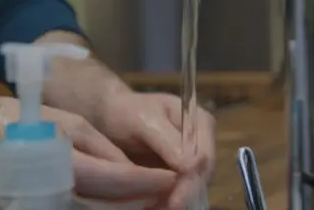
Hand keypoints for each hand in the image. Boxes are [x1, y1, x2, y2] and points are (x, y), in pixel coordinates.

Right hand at [0, 94, 175, 202]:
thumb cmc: (23, 122)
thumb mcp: (67, 125)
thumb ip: (101, 149)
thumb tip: (130, 169)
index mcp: (63, 165)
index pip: (116, 178)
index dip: (147, 180)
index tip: (172, 177)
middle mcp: (57, 194)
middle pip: (112, 206)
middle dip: (146, 201)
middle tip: (172, 192)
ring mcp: (50, 206)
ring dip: (133, 209)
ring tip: (157, 200)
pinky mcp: (46, 208)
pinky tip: (130, 205)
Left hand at [94, 91, 215, 208]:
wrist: (108, 118)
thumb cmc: (126, 112)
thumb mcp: (145, 120)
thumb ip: (168, 141)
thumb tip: (193, 165)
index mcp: (201, 123)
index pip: (205, 157)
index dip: (194, 180)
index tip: (177, 201)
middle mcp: (201, 143)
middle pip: (201, 176)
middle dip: (185, 195)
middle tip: (167, 209)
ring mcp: (190, 162)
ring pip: (191, 188)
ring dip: (175, 201)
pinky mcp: (176, 176)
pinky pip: (176, 193)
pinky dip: (164, 202)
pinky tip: (152, 207)